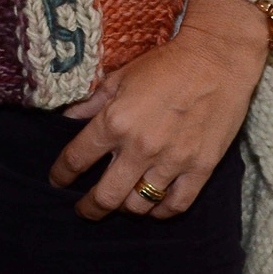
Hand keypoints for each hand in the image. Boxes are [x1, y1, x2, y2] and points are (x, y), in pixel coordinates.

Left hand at [50, 0, 269, 219]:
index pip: (77, 159)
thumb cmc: (164, 66)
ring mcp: (172, 161)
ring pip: (140, 205)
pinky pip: (176, 205)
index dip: (61, 174)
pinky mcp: (201, 169)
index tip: (57, 180)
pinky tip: (152, 207)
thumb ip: (91, 104)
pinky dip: (160, 212)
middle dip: (89, 208)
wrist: (216, 61)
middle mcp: (141, 147)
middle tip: (83, 210)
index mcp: (115, 121)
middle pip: (106, 196)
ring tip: (119, 203)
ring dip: (125, 208)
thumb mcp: (119, 78)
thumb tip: (65, 121)